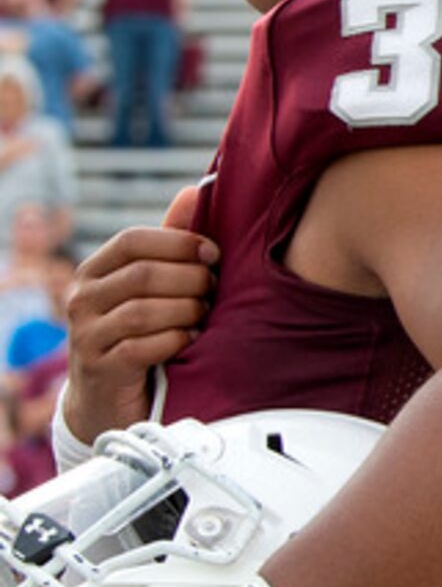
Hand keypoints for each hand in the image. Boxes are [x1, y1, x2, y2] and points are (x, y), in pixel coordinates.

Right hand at [65, 185, 213, 437]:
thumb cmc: (142, 328)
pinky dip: (177, 340)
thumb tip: (192, 191)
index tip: (214, 254)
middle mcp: (81, 298)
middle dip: (191, 280)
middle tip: (214, 290)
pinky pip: (144, 347)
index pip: (132, 240)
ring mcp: (85, 334)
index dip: (178, 242)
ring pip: (145, 311)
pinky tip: (192, 340)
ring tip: (204, 316)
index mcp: (95, 270)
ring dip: (187, 312)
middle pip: (144, 275)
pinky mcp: (99, 368)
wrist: (110, 396)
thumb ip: (170, 242)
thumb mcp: (153, 284)